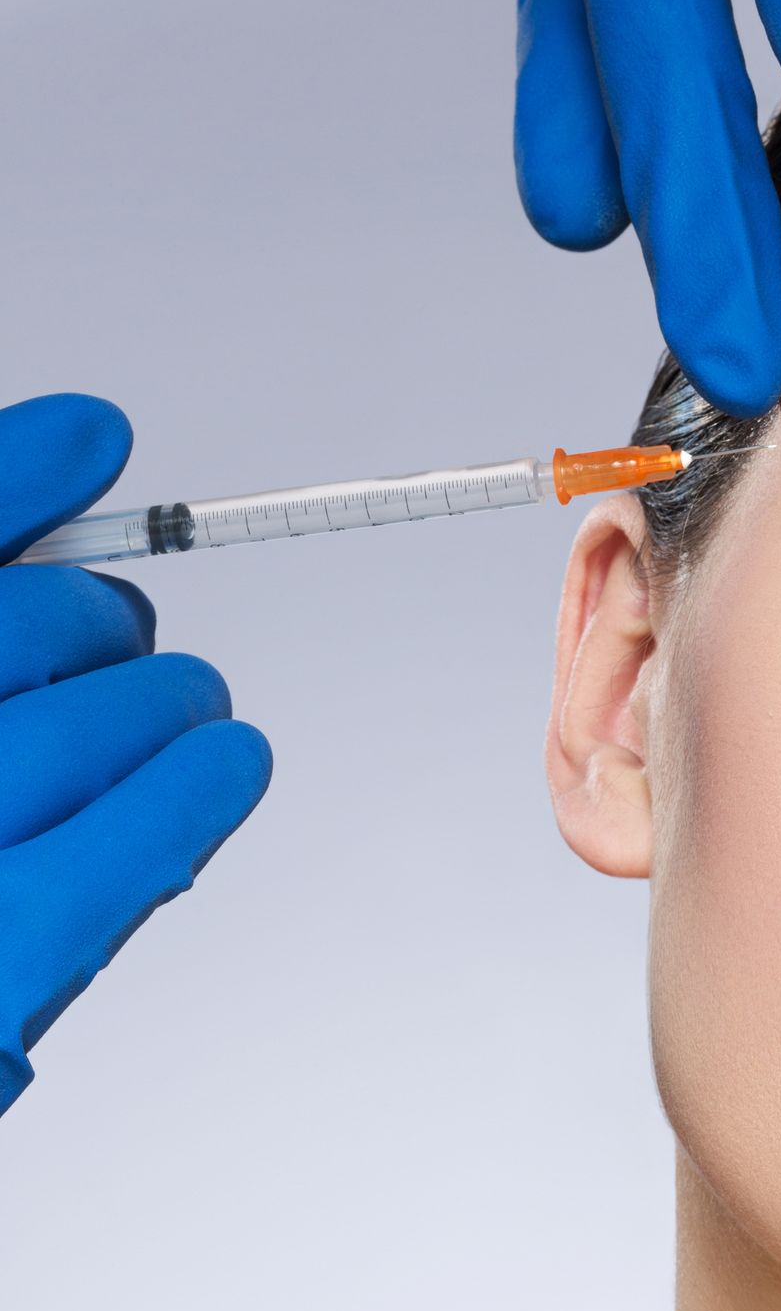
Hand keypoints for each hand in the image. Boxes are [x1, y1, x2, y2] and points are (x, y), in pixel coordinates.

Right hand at [0, 393, 271, 1117]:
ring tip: (188, 703)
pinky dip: (179, 801)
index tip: (93, 437)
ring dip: (155, 704)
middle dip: (90, 620)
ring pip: (70, 736)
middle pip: (12, 635)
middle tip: (129, 634)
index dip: (11, 478)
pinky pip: (97, 873)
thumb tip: (77, 457)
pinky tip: (229, 759)